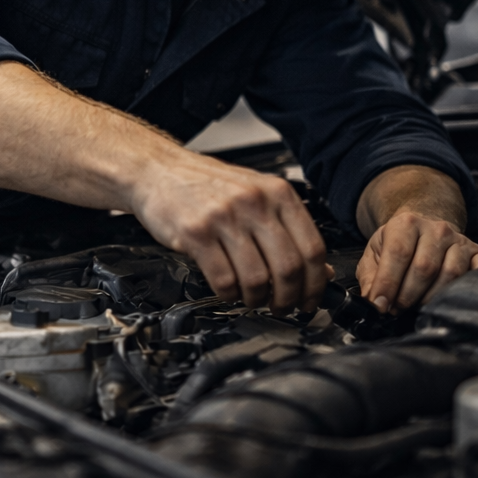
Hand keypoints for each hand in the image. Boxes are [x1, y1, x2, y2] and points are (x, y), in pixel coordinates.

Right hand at [127, 151, 329, 313]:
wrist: (158, 170)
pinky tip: (228, 290)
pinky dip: (229, 294)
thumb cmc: (207, 184)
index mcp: (276, 192)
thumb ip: (286, 227)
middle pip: (288, 267)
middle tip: (282, 307)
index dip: (315, 283)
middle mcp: (253, 202)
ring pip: (257, 278)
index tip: (311, 299)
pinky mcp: (195, 233)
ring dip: (257, 299)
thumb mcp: (255, 194)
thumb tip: (319, 269)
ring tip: (252, 299)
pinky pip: (223, 279)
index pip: (311, 247)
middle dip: (288, 298)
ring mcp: (224, 216)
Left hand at [354, 165, 477, 312]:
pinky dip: (465, 291)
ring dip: (431, 298)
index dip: (388, 283)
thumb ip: (370, 277)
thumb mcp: (375, 254)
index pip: (398, 253)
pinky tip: (449, 303)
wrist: (424, 229)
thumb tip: (373, 302)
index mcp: (406, 223)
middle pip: (425, 267)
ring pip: (450, 274)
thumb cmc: (398, 245)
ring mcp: (459, 240)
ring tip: (417, 308)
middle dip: (408, 295)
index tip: (381, 306)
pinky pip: (477, 274)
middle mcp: (436, 229)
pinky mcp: (476, 253)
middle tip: (397, 310)